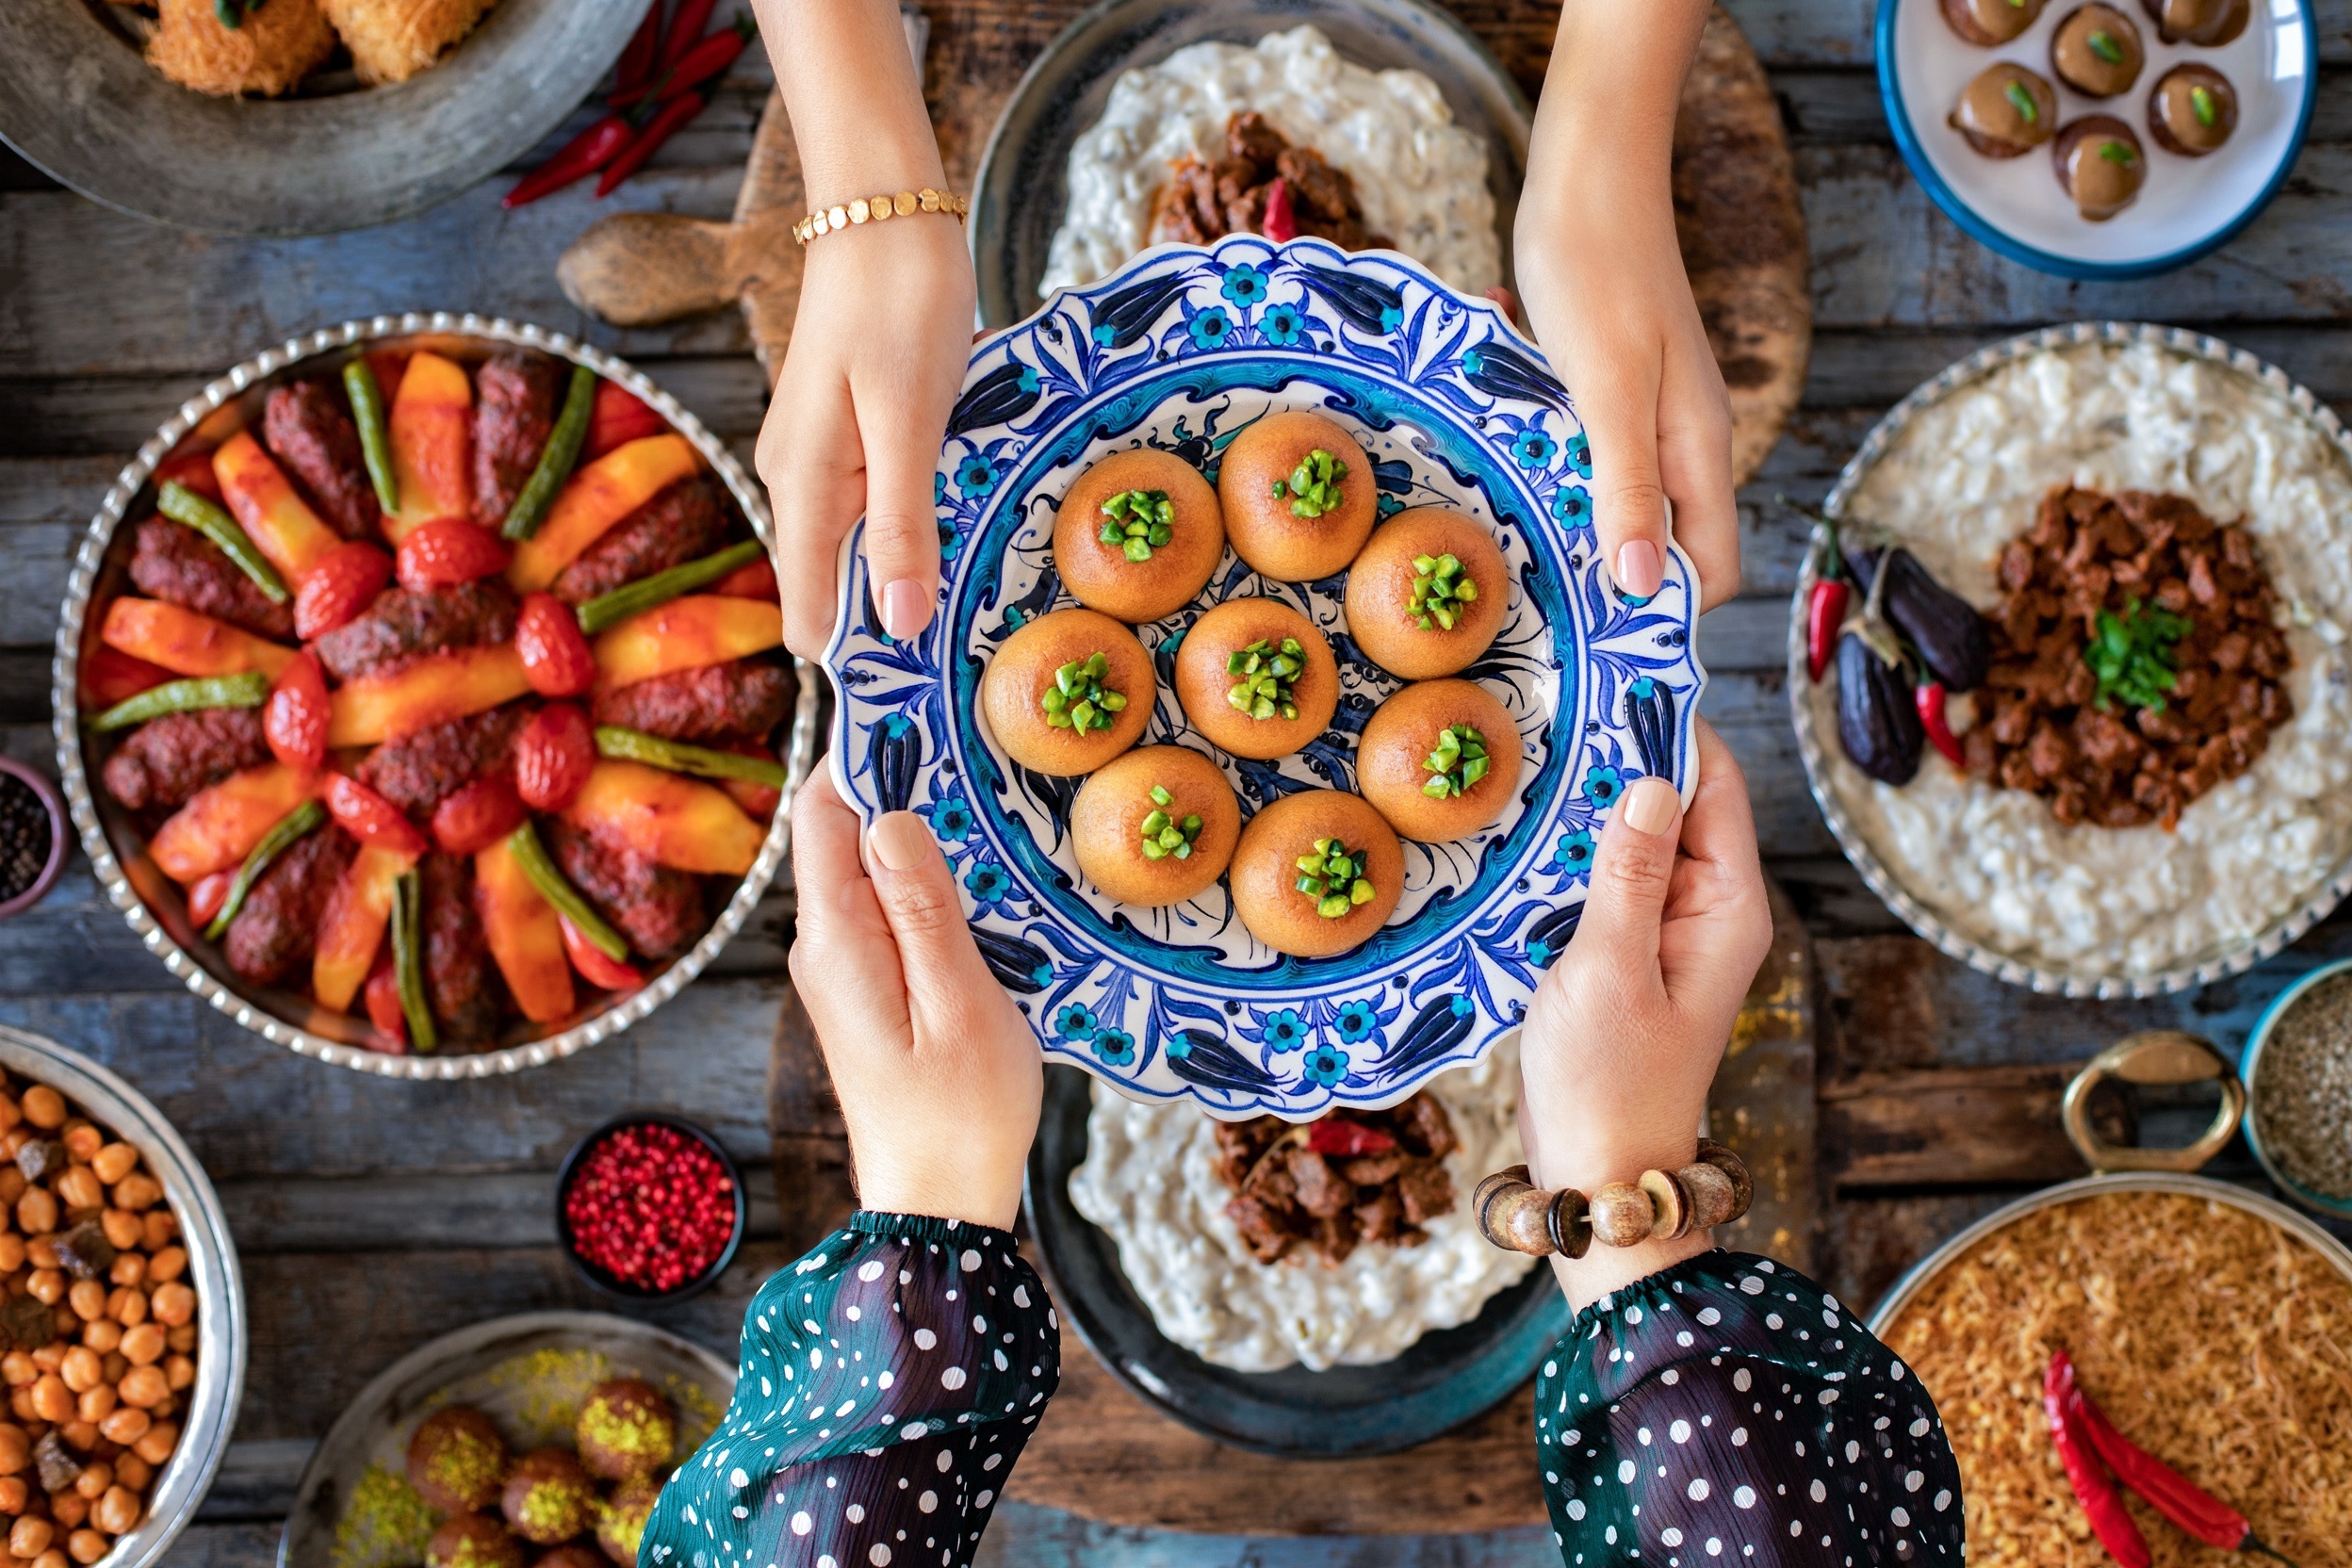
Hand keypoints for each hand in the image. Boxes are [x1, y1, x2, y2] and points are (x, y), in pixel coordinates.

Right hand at [762, 202, 974, 657]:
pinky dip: (916, 526)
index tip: (931, 684)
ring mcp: (818, 460)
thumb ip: (902, 525)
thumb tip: (898, 625)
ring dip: (913, 572)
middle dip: (897, 623)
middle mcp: (798, 484)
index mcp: (804, 490)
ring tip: (982, 587)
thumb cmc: (900, 304)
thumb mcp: (910, 420)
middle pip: (836, 594)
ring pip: (859, 553)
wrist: (882, 210)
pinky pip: (875, 509)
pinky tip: (963, 519)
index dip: (864, 661)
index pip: (810, 619)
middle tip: (979, 639)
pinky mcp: (846, 438)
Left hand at [787, 770, 1040, 1229]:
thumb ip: (923, 907)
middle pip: (842, 831)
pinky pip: (884, 904)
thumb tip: (888, 813)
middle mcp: (822, 945)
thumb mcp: (959, 1003)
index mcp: (836, 941)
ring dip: (915, 828)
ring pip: (866, 865)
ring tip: (979, 786)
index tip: (914, 699)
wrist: (939, 1207)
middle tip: (964, 732)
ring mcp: (841, 966)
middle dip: (896, 778)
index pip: (825, 812)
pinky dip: (922, 876)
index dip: (862, 748)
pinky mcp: (867, 986)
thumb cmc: (960, 1114)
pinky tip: (973, 870)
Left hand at [1515, 0, 1737, 611]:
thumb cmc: (1600, 274)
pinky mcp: (1607, 393)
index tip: (1596, 634)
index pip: (1711, 569)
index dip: (1664, 608)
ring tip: (1515, 551)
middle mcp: (1683, 442)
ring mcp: (1646, 417)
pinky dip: (1558, 479)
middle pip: (1666, 546)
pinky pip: (1590, 463)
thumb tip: (1646, 587)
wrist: (1588, 179)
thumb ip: (1628, 489)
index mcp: (1698, 450)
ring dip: (1578, 530)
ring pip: (1624, 506)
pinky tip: (1508, 479)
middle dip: (1613, 580)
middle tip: (1537, 604)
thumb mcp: (1608, 391)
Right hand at [1517, 722, 1771, 1305]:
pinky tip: (1522, 832)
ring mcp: (1669, 932)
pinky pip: (1608, 878)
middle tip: (1551, 704)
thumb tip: (1652, 777)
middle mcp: (1710, 910)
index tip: (1612, 674)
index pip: (1714, 783)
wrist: (1599, 1177)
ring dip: (1588, 805)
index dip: (1670, 725)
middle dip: (1620, 757)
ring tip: (1528, 753)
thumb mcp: (1609, 969)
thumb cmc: (1608, 1084)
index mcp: (1727, 907)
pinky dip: (1571, 851)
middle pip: (1675, 801)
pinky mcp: (1627, 952)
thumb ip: (1630, 872)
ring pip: (1635, 837)